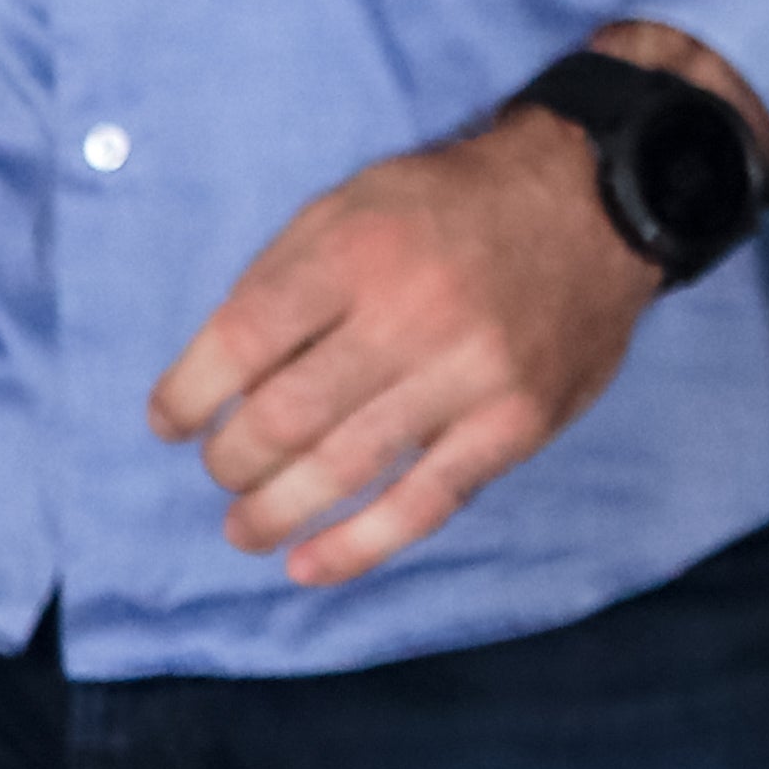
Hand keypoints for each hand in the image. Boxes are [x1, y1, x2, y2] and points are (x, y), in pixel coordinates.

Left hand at [147, 24, 768, 587]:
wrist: (597, 202)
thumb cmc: (454, 206)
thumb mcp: (355, 204)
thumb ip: (286, 278)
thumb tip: (221, 378)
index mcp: (355, 252)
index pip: (239, 343)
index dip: (186, 396)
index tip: (170, 422)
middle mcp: (409, 314)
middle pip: (282, 417)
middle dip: (229, 460)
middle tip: (222, 469)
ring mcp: (469, 375)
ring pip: (342, 468)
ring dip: (272, 511)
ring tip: (244, 529)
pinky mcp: (515, 423)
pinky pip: (425, 502)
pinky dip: (358, 545)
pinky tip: (309, 565)